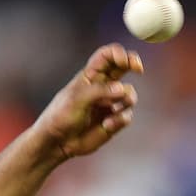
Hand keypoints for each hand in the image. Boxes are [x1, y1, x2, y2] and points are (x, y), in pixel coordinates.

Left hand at [34, 43, 142, 160]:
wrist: (57, 142)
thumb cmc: (60, 116)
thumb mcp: (76, 99)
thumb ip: (99, 91)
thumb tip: (122, 89)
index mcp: (90, 76)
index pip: (106, 56)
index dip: (118, 53)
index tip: (125, 60)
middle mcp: (102, 86)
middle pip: (123, 67)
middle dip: (133, 63)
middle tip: (138, 68)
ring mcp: (109, 103)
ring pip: (129, 94)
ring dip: (125, 101)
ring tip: (112, 112)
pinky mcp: (113, 120)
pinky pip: (126, 116)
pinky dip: (119, 120)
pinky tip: (106, 125)